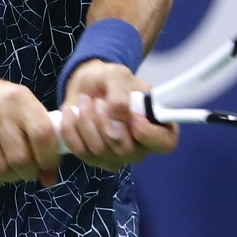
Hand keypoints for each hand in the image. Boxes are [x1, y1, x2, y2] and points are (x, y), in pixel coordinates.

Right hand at [0, 76, 61, 186]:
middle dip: (28, 172)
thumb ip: (39, 136)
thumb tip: (50, 178)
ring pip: (0, 168)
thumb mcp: (22, 107)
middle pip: (20, 157)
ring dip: (9, 177)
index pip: (42, 134)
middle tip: (27, 171)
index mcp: (19, 98)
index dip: (49, 157)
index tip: (47, 165)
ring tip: (10, 172)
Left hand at [58, 60, 177, 171]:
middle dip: (105, 121)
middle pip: (125, 150)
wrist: (87, 86)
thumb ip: (120, 97)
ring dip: (86, 121)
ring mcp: (118, 157)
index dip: (149, 134)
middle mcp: (141, 146)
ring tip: (85, 101)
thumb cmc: (110, 80)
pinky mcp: (95, 160)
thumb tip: (116, 123)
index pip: (165, 143)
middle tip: (98, 100)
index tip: (133, 115)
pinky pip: (80, 151)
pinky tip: (72, 113)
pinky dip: (71, 128)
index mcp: (158, 125)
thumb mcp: (117, 76)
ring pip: (99, 150)